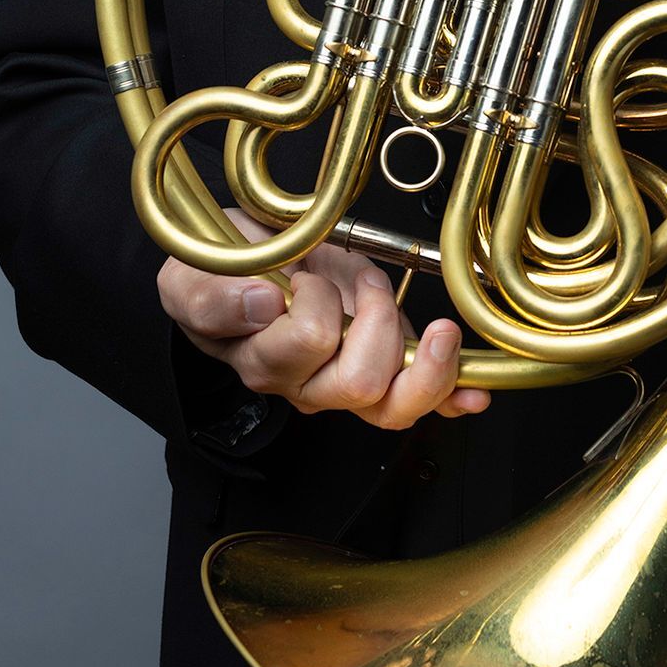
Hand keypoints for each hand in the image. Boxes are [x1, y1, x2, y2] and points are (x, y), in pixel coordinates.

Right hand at [158, 208, 490, 426]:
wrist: (244, 265)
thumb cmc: (219, 275)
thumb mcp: (192, 279)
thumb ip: (213, 298)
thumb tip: (264, 305)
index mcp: (264, 363)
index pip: (306, 343)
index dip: (314, 303)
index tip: (304, 276)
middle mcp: (309, 384)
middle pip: (361, 383)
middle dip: (372, 316)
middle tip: (360, 281)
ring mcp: (351, 379)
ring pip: (395, 402)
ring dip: (416, 346)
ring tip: (398, 306)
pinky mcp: (384, 367)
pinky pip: (422, 400)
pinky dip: (451, 395)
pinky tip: (474, 394)